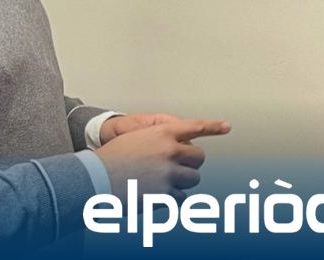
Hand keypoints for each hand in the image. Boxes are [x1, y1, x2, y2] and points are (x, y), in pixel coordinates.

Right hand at [95, 118, 230, 198]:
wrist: (95, 178)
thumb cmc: (111, 158)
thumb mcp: (136, 138)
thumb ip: (159, 141)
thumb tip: (177, 151)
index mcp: (162, 133)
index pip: (195, 127)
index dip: (214, 126)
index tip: (227, 126)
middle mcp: (170, 151)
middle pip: (199, 158)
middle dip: (192, 163)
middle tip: (179, 168)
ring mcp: (169, 173)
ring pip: (193, 179)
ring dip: (183, 182)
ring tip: (165, 182)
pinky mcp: (165, 194)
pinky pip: (181, 198)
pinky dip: (173, 198)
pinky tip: (159, 195)